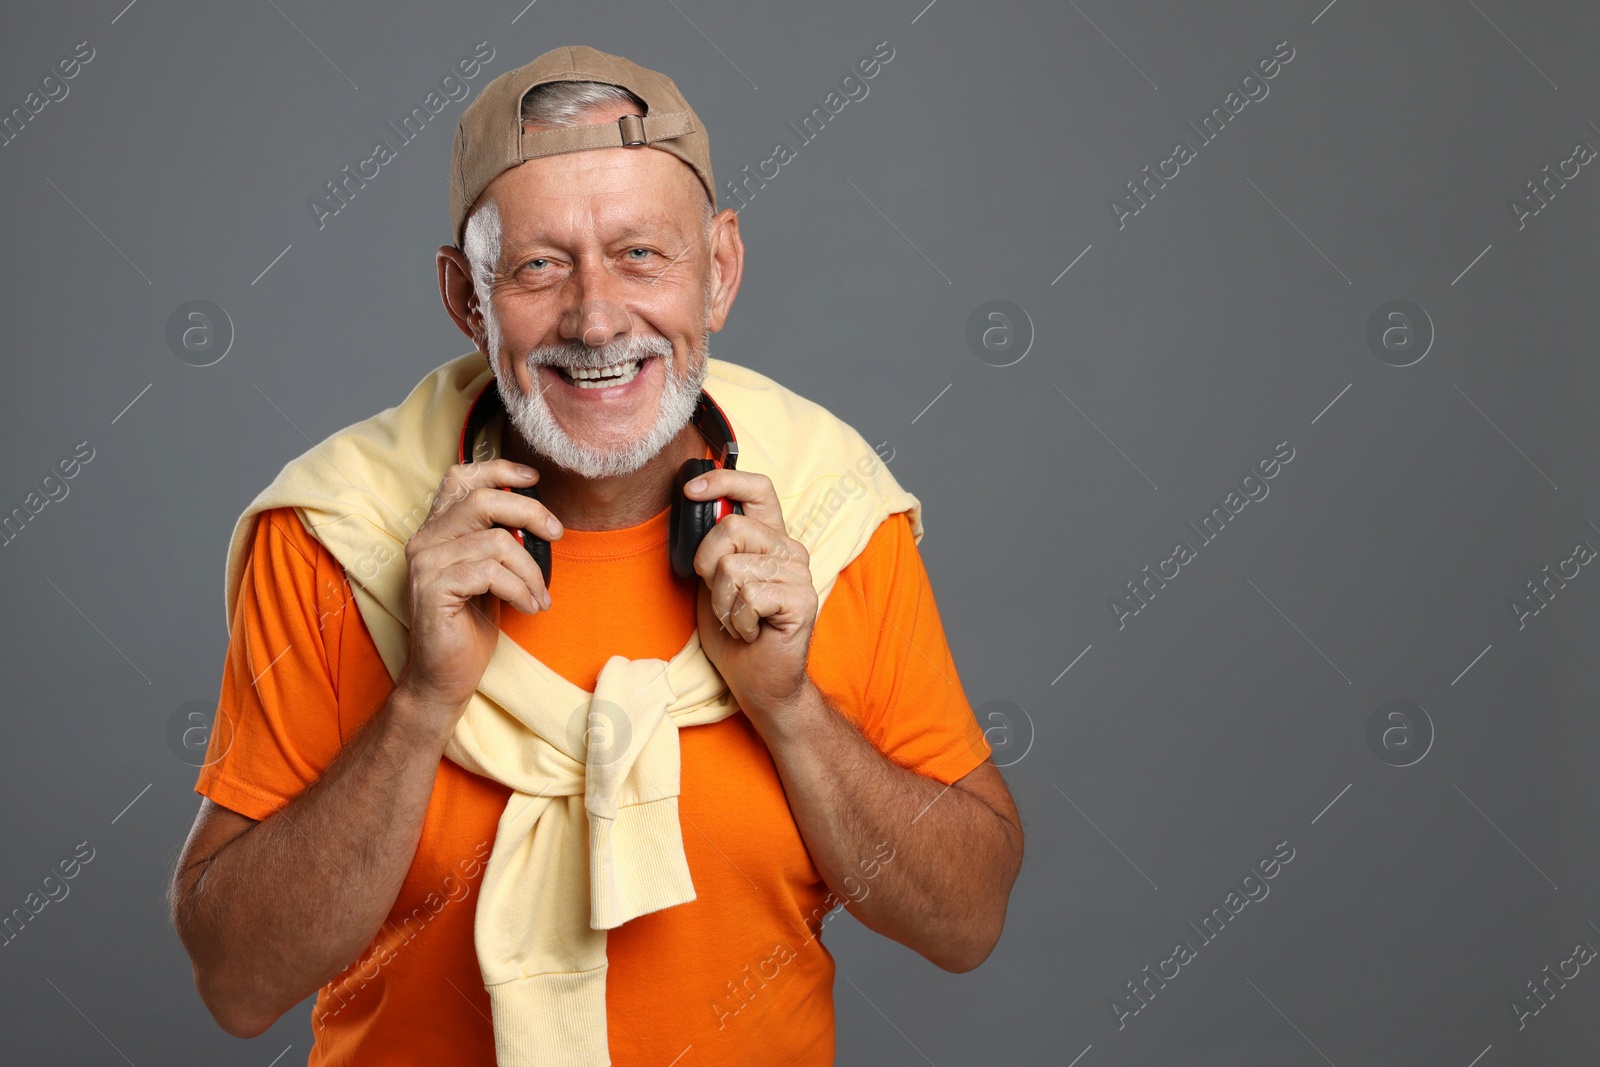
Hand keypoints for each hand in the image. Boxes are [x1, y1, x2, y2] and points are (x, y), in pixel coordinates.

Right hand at [394, 459, 562, 736]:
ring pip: (496, 542)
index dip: (498, 470)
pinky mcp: (432, 588)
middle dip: (530, 513)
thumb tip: (537, 516)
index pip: (460, 478)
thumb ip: (499, 541)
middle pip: (483, 501)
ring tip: (540, 595)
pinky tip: (529, 607)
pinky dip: (520, 589)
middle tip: (557, 535)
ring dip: (531, 570)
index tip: (533, 478)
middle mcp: (425, 539)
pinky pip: (491, 573)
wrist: (445, 676)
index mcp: (437, 530)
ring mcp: (425, 563)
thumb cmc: (470, 625)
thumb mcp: (490, 574)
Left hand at [685, 469, 818, 719]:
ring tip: (738, 619)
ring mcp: (800, 574)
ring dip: (722, 603)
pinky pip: (749, 596)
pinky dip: (738, 620)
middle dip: (708, 566)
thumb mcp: (714, 581)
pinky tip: (752, 631)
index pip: (758, 488)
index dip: (723, 481)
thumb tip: (697, 505)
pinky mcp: (802, 600)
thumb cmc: (734, 631)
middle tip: (721, 596)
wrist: (758, 681)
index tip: (691, 491)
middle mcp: (789, 549)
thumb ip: (713, 547)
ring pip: (734, 569)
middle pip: (731, 529)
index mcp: (770, 538)